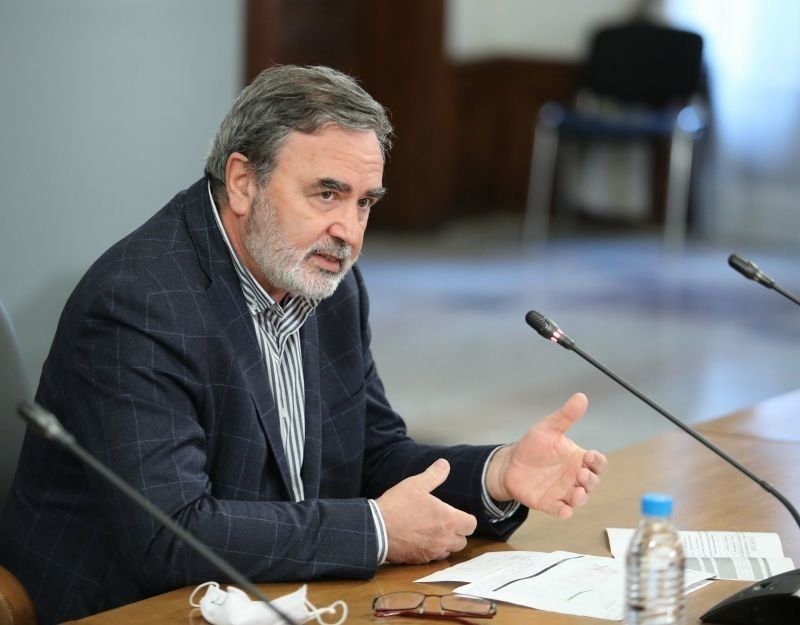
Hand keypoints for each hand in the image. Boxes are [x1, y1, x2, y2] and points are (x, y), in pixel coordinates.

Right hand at [376, 458, 476, 563]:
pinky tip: (421, 540)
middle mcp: (444, 539)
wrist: (376, 529)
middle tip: (444, 522)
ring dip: (446, 542)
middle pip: (463, 540)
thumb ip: (433, 475)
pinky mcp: (420, 560)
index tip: (456, 514)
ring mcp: (433, 552)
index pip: (471, 524)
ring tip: (433, 531)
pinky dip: (432, 550)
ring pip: (449, 550)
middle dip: (457, 532)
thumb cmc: (397, 505)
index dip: (466, 519)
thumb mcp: (415, 484)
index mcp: (448, 520)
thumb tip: (444, 464)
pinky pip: (434, 558)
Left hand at [486, 393, 607, 518]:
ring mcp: (563, 491)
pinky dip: (563, 512)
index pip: (597, 463)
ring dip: (581, 498)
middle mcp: (574, 477)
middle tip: (581, 473)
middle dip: (590, 480)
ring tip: (576, 493)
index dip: (597, 461)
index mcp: (578, 459)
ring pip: (580, 499)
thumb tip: (581, 397)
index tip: (590, 457)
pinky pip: (560, 510)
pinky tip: (564, 512)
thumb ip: (565, 416)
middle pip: (592, 482)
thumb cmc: (533, 446)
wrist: (510, 463)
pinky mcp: (550, 503)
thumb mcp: (548, 428)